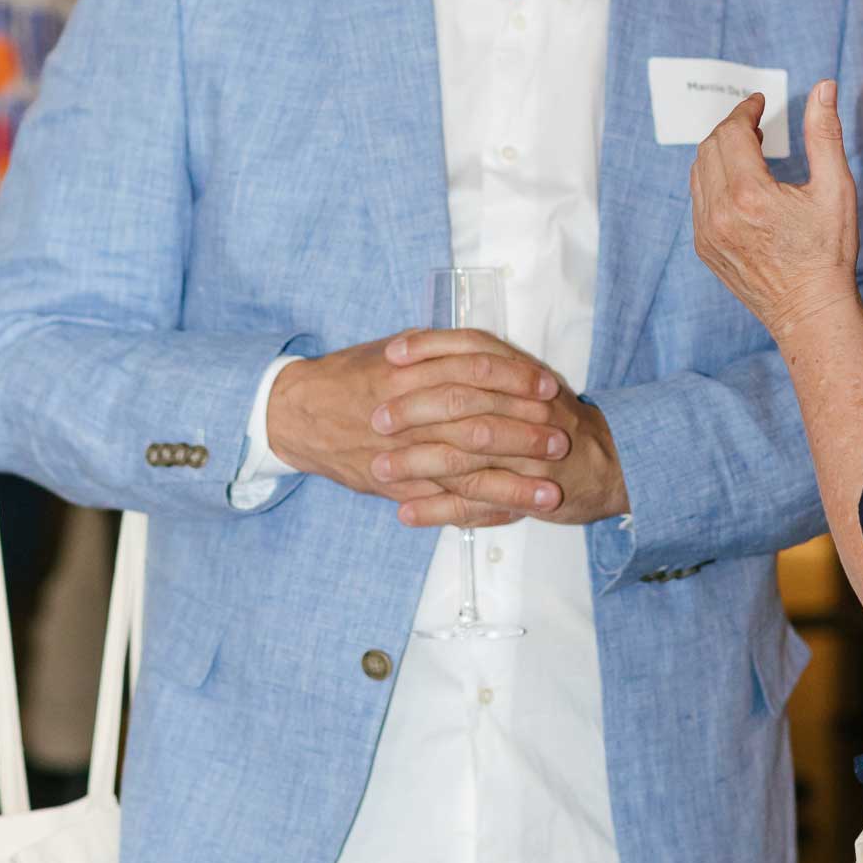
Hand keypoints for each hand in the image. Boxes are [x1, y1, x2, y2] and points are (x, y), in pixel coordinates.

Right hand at [268, 330, 570, 527]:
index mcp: (409, 374)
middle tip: (561, 441)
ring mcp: (402, 458)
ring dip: (512, 484)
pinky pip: (443, 505)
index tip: (549, 388)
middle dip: (523, 436)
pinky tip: (513, 513)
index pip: (474, 373)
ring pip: (464, 474)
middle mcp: (407, 417)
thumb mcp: (393, 349)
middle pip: (476, 426)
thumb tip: (488, 349)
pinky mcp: (397, 488)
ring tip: (551, 491)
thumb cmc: (351, 376)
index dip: (515, 380)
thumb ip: (438, 349)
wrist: (300, 413)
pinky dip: (480, 511)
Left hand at [366, 341, 629, 528]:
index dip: (430, 351)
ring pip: (465, 457)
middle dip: (414, 411)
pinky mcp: (527, 495)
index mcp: (524, 379)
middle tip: (376, 419)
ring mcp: (528, 455)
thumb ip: (487, 369)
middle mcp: (528, 411)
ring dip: (417, 465)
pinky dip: (439, 510)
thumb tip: (430, 346)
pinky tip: (405, 513)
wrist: (612, 464)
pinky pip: (477, 504)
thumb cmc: (559, 423)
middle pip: (463, 403)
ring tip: (379, 470)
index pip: (473, 352)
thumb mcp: (528, 384)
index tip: (391, 355)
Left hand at [691, 79, 857, 348]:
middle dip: (730, 128)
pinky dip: (714, 179)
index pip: (731, 132)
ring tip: (747, 147)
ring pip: (699, 172)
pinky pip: (699, 199)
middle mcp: (719, 213)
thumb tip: (823, 87)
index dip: (744, 110)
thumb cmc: (828, 252)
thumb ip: (825, 133)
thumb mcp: (835, 188)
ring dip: (719, 151)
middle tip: (755, 122)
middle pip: (710, 147)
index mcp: (749, 194)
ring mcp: (707, 232)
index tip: (758, 103)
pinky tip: (740, 182)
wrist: (810, 310)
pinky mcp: (704, 247)